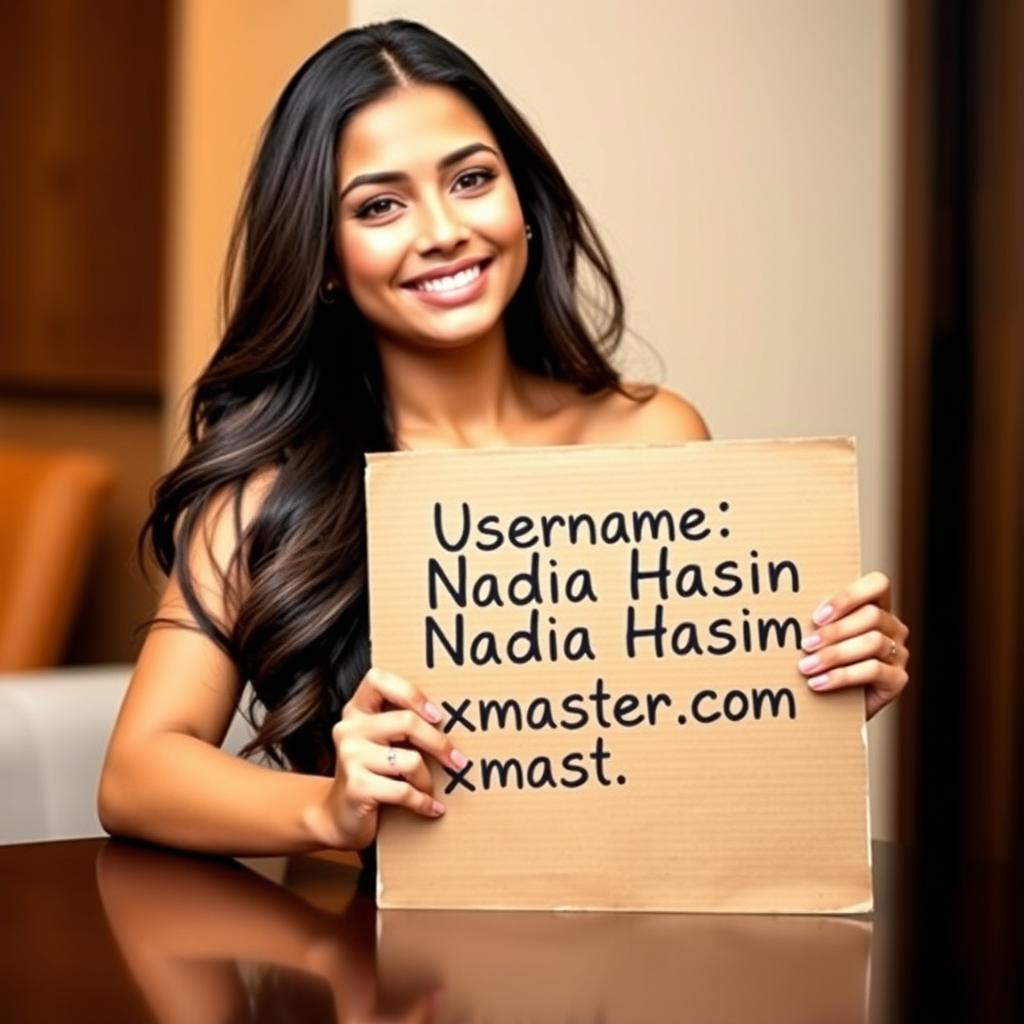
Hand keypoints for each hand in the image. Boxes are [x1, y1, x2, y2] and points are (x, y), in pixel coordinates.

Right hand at [312, 667, 466, 849]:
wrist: (340, 816)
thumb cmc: (372, 772)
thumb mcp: (380, 741)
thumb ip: (401, 724)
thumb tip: (452, 722)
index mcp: (356, 709)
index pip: (378, 680)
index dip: (411, 694)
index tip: (436, 715)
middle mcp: (349, 728)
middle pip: (406, 722)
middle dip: (438, 743)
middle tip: (457, 760)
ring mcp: (350, 757)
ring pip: (410, 760)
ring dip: (427, 780)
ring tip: (430, 789)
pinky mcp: (357, 787)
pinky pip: (404, 791)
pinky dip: (423, 802)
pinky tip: (432, 808)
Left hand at [796, 570, 909, 719]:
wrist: (834, 706)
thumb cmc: (825, 663)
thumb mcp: (822, 638)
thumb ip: (819, 621)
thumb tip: (794, 613)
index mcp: (877, 607)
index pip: (878, 584)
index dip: (849, 596)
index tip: (817, 616)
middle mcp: (893, 627)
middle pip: (871, 615)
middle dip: (834, 631)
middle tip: (805, 644)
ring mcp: (899, 653)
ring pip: (872, 642)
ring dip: (833, 655)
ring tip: (806, 666)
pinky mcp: (898, 679)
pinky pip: (873, 671)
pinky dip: (841, 676)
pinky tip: (818, 683)